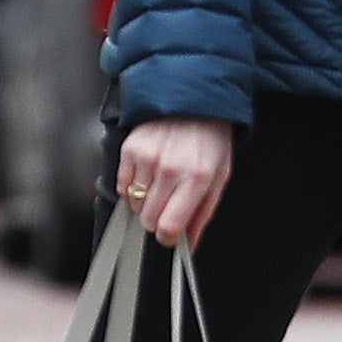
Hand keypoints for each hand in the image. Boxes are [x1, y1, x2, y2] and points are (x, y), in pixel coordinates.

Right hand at [115, 114, 235, 249]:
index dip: (169, 237)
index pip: (170, 226)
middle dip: (157, 219)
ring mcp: (147, 158)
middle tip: (167, 206)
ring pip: (134, 204)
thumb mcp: (219, 178)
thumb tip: (191, 242)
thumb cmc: (209, 139)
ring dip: (144, 202)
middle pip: (148, 219)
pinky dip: (131, 188)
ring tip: (159, 185)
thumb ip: (204, 213)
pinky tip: (146, 176)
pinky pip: (122, 185)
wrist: (193, 99)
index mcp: (196, 179)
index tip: (170, 234)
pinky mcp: (130, 149)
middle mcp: (170, 169)